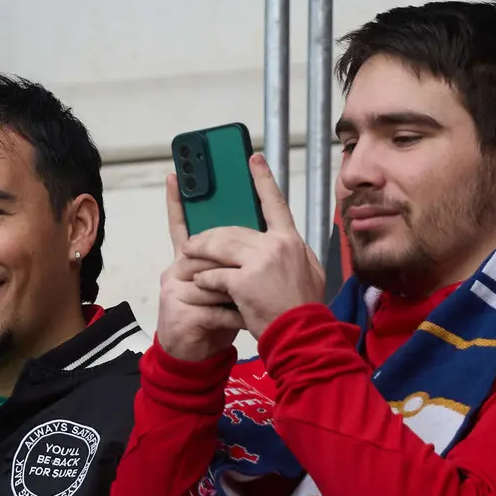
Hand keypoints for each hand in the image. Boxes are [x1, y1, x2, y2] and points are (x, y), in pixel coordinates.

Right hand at [154, 174, 240, 361]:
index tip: (174, 176)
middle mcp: (176, 271)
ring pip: (217, 280)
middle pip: (209, 252)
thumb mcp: (226, 289)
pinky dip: (238, 317)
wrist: (194, 359)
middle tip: (260, 279)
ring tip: (258, 308)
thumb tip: (255, 242)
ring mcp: (175, 291)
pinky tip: (247, 324)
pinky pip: (218, 308)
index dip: (176, 202)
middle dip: (237, 267)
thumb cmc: (214, 321)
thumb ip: (233, 267)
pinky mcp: (180, 313)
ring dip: (241, 297)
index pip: (181, 227)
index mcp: (187, 262)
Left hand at [181, 154, 324, 339]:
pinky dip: (203, 278)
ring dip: (199, 252)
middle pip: (232, 229)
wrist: (302, 336)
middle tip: (193, 241)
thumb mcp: (308, 271)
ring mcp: (260, 262)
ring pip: (218, 247)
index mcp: (291, 240)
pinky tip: (200, 282)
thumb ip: (290, 251)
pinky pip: (213, 274)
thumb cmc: (302, 308)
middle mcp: (276, 245)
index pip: (276, 203)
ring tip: (188, 256)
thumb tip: (276, 239)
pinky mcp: (243, 282)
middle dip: (209, 235)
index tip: (252, 158)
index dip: (262, 179)